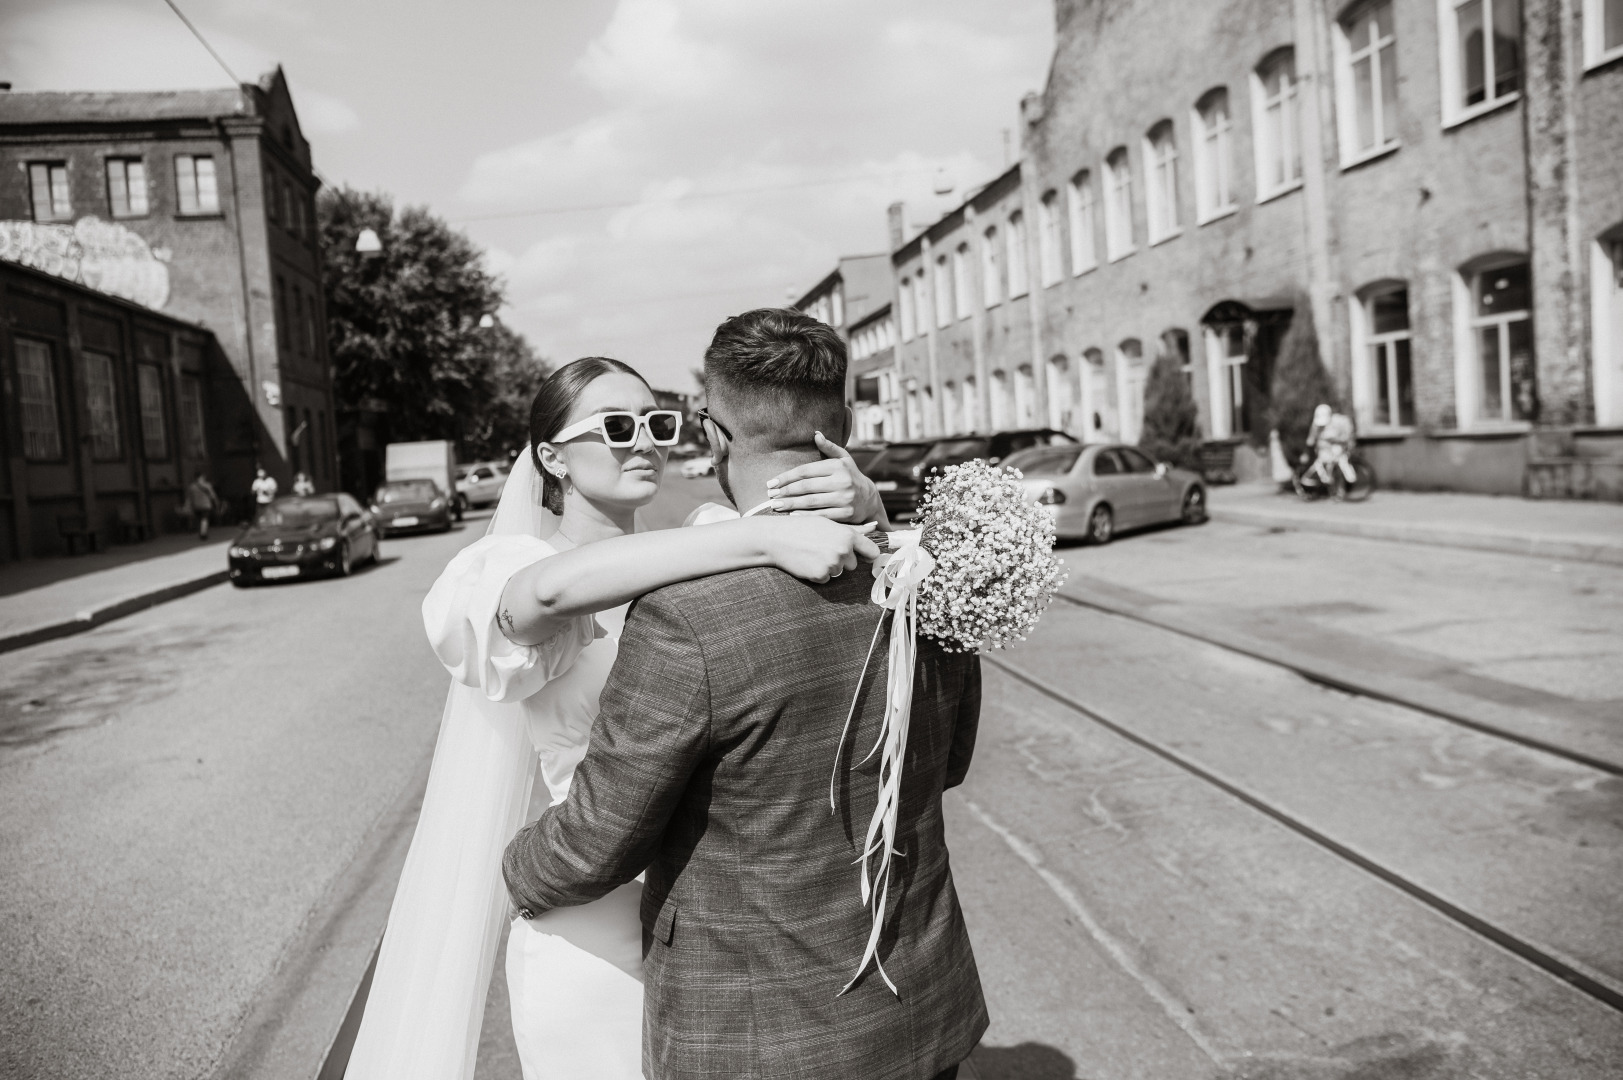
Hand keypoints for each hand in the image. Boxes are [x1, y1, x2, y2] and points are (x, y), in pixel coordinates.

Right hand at [757, 516, 880, 583]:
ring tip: (813, 553)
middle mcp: (843, 550)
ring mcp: (832, 564)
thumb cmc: (803, 527)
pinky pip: (826, 579)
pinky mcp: (820, 575)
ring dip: (829, 566)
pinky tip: (807, 561)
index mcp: (848, 535)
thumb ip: (854, 530)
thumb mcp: (829, 523)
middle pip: (854, 564)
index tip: (865, 556)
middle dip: (842, 560)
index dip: (869, 555)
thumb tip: (876, 526)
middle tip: (824, 549)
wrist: (777, 537)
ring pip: (839, 572)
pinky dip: (818, 573)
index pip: (871, 551)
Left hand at [765, 432, 886, 523]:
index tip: (772, 482)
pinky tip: (792, 515)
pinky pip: (821, 515)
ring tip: (776, 505)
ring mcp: (844, 498)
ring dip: (791, 504)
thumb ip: (829, 447)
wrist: (869, 499)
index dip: (787, 476)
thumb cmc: (850, 476)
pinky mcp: (846, 514)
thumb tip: (815, 434)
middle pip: (806, 486)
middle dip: (786, 491)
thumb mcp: (843, 459)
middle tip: (770, 495)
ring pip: (811, 501)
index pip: (806, 471)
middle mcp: (842, 481)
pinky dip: (805, 516)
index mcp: (838, 466)